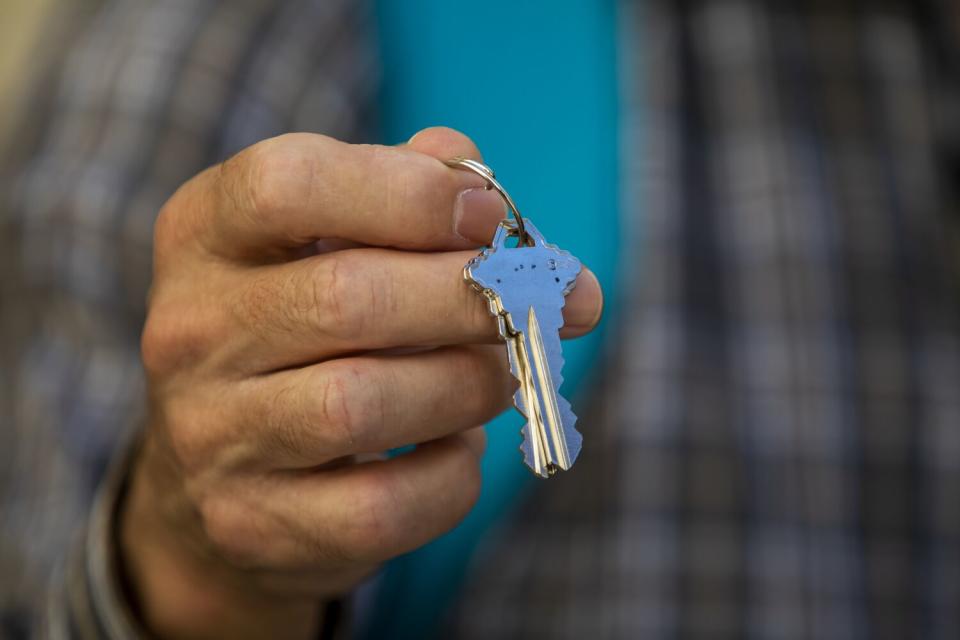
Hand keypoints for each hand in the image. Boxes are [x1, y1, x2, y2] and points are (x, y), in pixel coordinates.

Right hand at [121, 127, 603, 638]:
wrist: (222, 468)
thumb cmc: (307, 330)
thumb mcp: (329, 240)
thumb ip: (405, 198)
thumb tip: (492, 200)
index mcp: (204, 232)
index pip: (287, 183)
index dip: (409, 193)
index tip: (492, 218)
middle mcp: (189, 330)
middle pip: (346, 297)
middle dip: (472, 297)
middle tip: (545, 301)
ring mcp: (210, 435)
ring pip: (361, 405)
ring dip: (468, 386)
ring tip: (500, 375)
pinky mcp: (251, 522)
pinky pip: (382, 508)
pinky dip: (451, 476)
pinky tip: (458, 449)